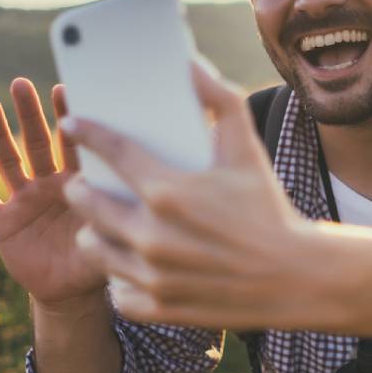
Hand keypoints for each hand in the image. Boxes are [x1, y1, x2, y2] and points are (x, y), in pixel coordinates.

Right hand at [0, 78, 106, 307]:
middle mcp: (47, 185)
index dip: (67, 118)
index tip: (64, 88)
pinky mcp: (2, 222)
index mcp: (76, 183)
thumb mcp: (110, 236)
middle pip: (35, 143)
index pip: (71, 144)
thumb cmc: (97, 258)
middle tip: (21, 84)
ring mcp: (23, 201)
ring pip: (7, 161)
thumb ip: (115, 212)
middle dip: (28, 114)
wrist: (70, 291)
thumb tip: (131, 189)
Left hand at [60, 61, 315, 327]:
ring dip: (93, 234)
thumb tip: (191, 65)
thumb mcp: (248, 151)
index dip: (87, 132)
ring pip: (94, 248)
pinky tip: (127, 265)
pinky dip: (119, 279)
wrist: (297, 277)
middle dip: (80, 189)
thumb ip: (221, 101)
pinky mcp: (160, 307)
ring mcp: (153, 275)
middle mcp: (152, 235)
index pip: (112, 151)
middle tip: (84, 184)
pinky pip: (117, 292)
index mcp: (169, 191)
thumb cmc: (270, 209)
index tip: (73, 125)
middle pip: (88, 204)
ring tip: (101, 226)